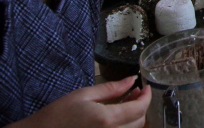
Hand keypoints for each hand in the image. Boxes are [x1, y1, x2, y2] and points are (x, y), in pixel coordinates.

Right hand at [9, 77, 150, 127]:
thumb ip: (111, 88)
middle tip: (134, 93)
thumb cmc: (57, 114)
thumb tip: (132, 80)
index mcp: (106, 119)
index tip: (146, 87)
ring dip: (133, 117)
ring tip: (125, 103)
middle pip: (139, 121)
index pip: (139, 108)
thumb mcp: (84, 95)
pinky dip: (123, 126)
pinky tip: (115, 117)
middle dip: (140, 106)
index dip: (147, 96)